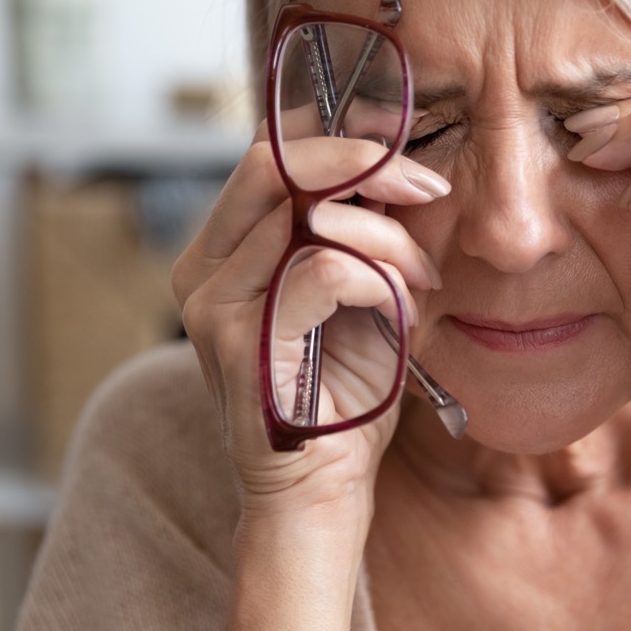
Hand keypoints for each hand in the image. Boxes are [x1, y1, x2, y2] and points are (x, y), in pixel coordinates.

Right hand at [172, 119, 448, 515]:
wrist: (322, 491)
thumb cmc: (343, 391)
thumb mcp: (358, 292)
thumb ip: (358, 230)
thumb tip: (395, 162)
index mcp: (225, 251)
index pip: (269, 155)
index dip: (339, 139)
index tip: (405, 154)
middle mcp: (203, 269)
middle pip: (273, 163)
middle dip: (366, 164)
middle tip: (426, 189)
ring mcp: (212, 305)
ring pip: (310, 216)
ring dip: (388, 240)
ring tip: (420, 280)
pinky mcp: (239, 342)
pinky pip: (325, 270)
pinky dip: (380, 280)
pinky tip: (400, 311)